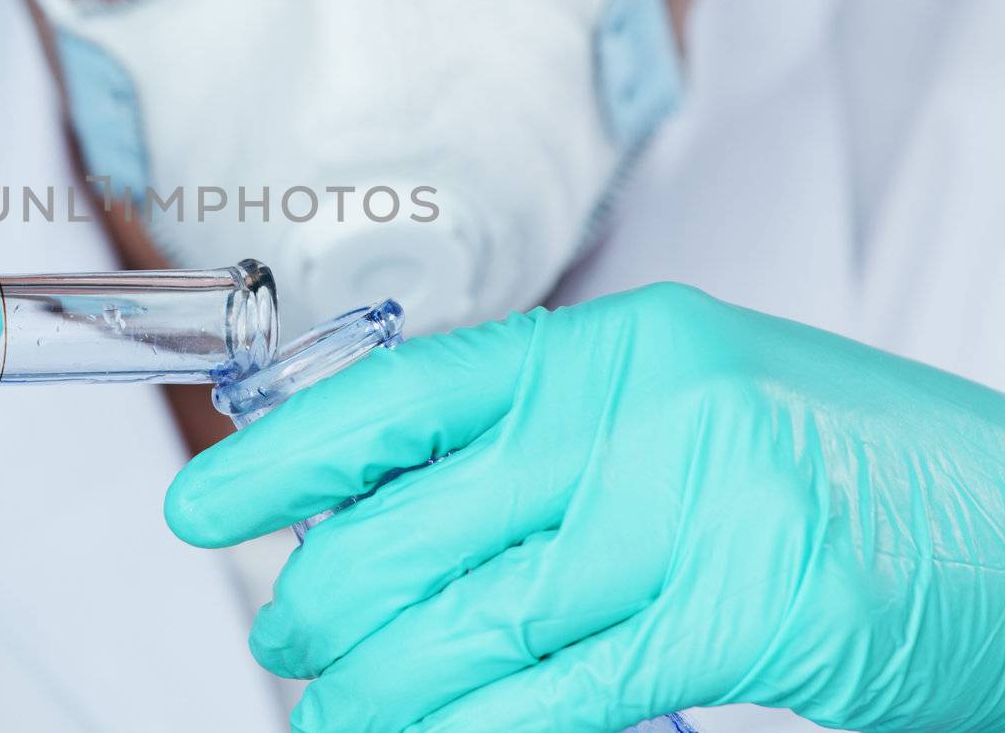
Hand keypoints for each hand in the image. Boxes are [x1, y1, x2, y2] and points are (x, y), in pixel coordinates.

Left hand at [167, 283, 1004, 732]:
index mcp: (610, 347)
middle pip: (415, 528)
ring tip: (328, 714)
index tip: (202, 508)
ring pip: (470, 624)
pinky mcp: (741, 616)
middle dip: (322, 602)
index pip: (405, 397)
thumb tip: (399, 507)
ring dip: (375, 690)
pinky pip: (557, 694)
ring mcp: (691, 512)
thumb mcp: (679, 411)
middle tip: (284, 640)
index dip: (285, 458)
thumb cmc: (841, 465)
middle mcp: (637, 415)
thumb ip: (547, 448)